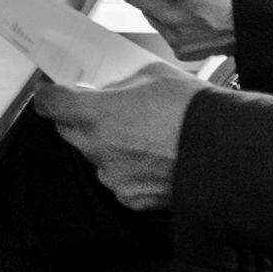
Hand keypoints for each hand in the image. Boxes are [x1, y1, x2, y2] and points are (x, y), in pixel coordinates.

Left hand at [47, 47, 201, 211]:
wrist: (225, 152)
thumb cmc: (192, 110)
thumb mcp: (151, 75)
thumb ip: (119, 82)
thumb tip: (108, 88)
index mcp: (95, 114)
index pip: (50, 104)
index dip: (47, 94)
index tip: (49, 90)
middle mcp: (97, 148)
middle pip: (68, 129)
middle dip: (78, 116)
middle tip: (101, 105)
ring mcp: (112, 176)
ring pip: (94, 154)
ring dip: (106, 142)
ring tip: (141, 132)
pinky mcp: (129, 197)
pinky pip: (117, 177)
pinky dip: (126, 166)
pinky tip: (152, 155)